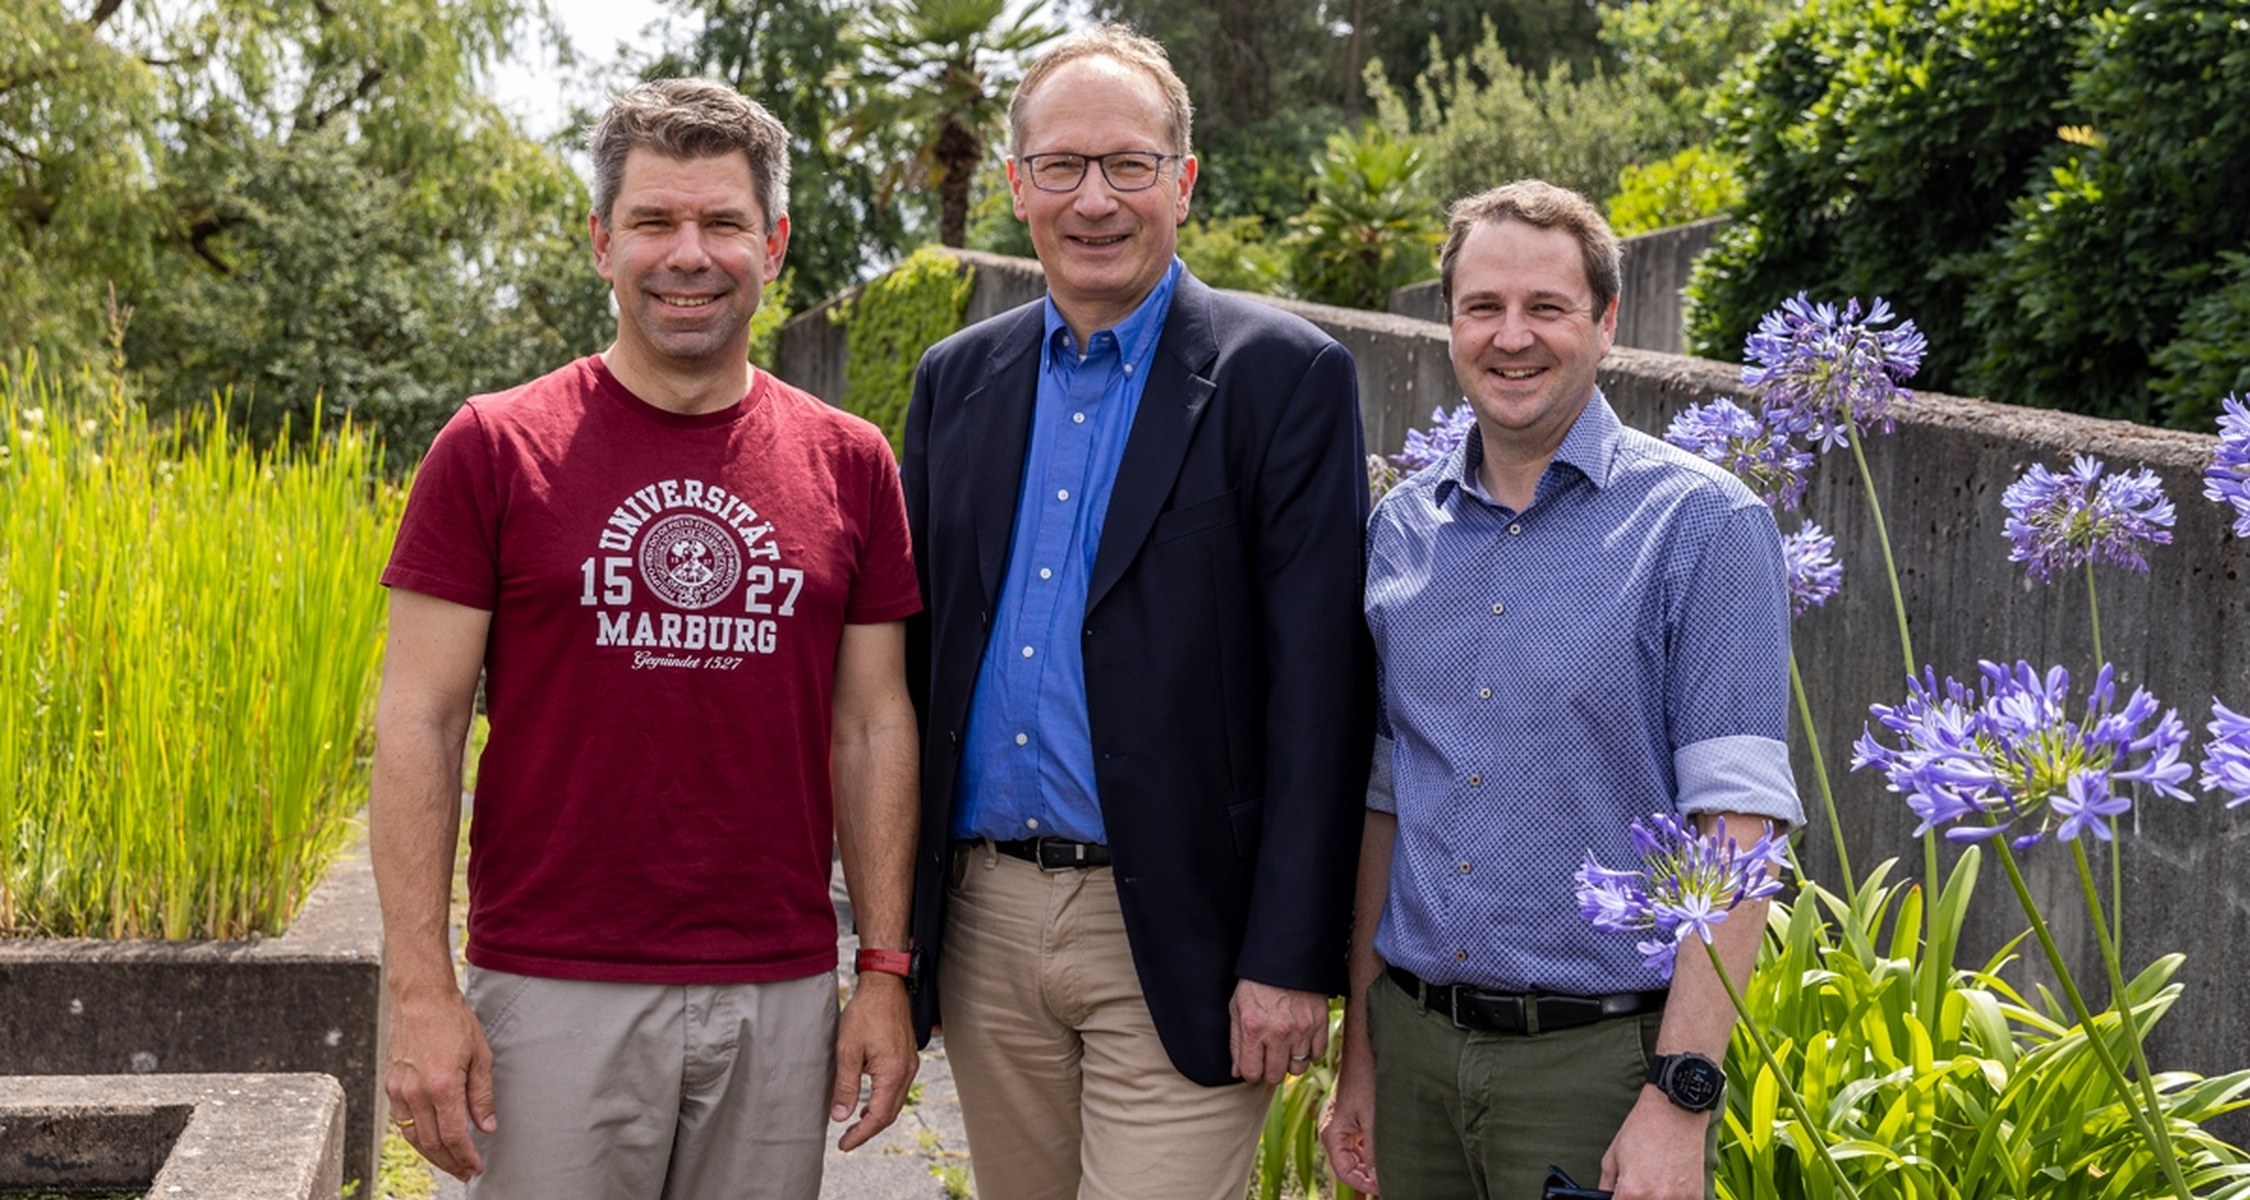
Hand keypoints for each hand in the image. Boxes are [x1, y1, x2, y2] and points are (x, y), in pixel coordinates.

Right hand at [384, 988, 497, 1180]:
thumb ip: (482, 1096)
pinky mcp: (391, 1085)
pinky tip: (431, 1140)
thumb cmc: (453, 1022)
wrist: (420, 999)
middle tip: (465, 1172)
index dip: (466, 1156)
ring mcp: (400, 1090)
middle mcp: (416, 1093)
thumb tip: (487, 1127)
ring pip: (413, 1137)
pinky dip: (417, 1136)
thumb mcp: (480, 1056)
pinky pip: (403, 1121)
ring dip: (432, 1155)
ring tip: (450, 1163)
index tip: (476, 1167)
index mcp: (442, 1086)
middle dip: (450, 1163)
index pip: (454, 1136)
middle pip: (432, 1143)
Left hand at [831, 975, 917, 1150]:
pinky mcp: (908, 1056)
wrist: (885, 984)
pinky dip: (884, 1100)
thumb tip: (841, 1116)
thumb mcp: (848, 1050)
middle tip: (847, 1139)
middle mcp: (906, 1071)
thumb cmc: (866, 1013)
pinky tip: (870, 1100)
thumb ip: (845, 1086)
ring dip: (877, 1115)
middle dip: (869, 1129)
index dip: (861, 1135)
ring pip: (896, 1101)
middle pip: (891, 1113)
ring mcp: (910, 1063)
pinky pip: (899, 1087)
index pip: (879, 1117)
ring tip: (856, 1124)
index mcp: (893, 1073)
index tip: (844, 1144)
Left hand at [1228, 979, 1328, 1084]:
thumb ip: (1236, 1042)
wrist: (1285, 959)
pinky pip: (1317, 1055)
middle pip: (1275, 1076)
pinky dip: (1309, 1052)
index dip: (1251, 1072)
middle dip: (1270, 1071)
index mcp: (1253, 1029)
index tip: (1253, 1065)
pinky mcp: (1319, 1024)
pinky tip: (1301, 1041)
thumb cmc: (1256, 983)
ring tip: (1285, 1049)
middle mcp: (1278, 1033)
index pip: (1252, 1073)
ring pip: (1297, 1069)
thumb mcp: (1237, 1008)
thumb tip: (1237, 1071)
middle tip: (1269, 1058)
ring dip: (1290, 1062)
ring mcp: (1301, 1030)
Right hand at [1317, 1058, 1379, 1193]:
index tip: (1384, 1188)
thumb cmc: (1366, 1081)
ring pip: (1353, 1155)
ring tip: (1389, 1168)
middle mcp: (1332, 1131)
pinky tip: (1384, 1150)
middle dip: (1367, 1176)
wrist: (1363, 1051)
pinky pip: (1357, 1142)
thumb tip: (1377, 1177)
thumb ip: (1373, 1150)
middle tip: (1390, 1181)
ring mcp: (1341, 1124)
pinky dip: (1369, 1150)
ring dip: (1369, 1164)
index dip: (1363, 1184)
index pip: (1344, 1171)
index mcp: (1332, 1134)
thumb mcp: (1372, 1119)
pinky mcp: (1350, 1117)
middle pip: (1347, 1165)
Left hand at [1599, 1089, 1709, 1199]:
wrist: (1675, 1111)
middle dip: (1634, 1198)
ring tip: (1655, 1182)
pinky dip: (1673, 1198)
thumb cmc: (1644, 1128)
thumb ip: (1606, 1186)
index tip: (1620, 1194)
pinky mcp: (1696, 1197)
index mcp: (1631, 1192)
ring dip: (1654, 1198)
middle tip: (1637, 1185)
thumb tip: (1606, 1198)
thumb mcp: (1612, 1156)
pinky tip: (1669, 1183)